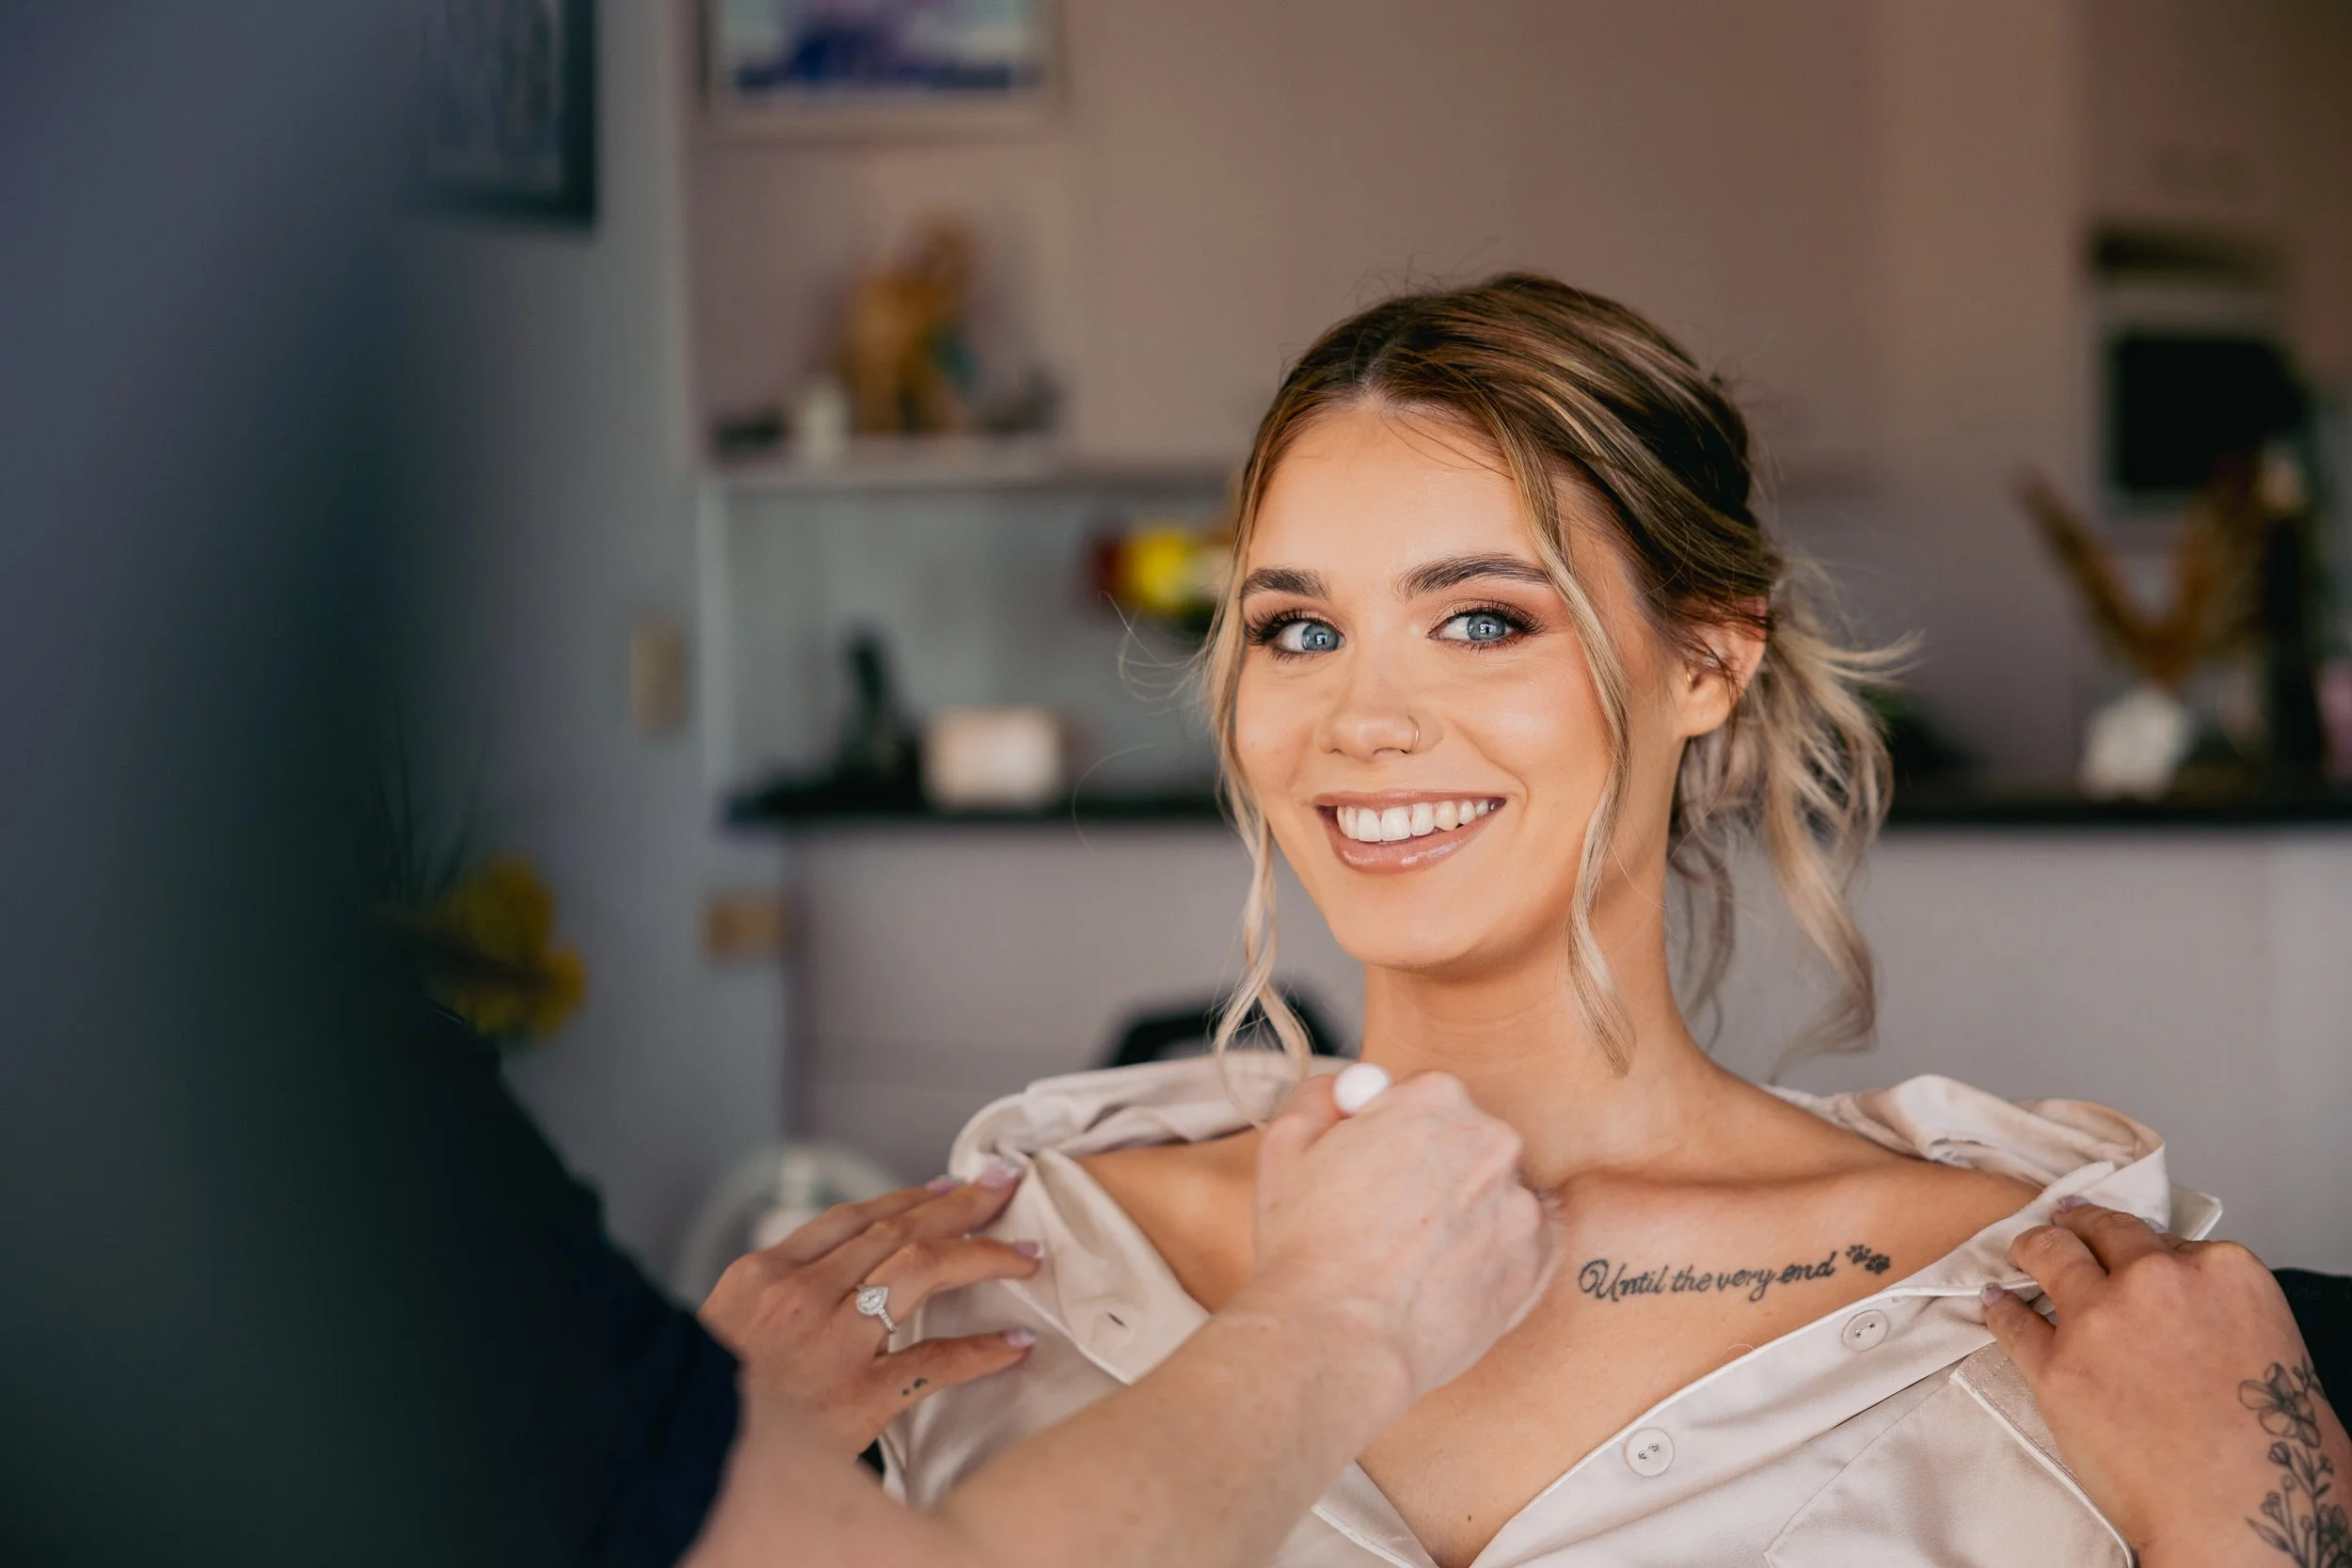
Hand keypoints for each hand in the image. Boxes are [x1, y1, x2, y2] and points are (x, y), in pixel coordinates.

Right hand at [698, 1169, 1043, 1453]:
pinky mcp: (858, 1398)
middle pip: (899, 1231)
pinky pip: (935, 1362)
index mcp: (765, 1273)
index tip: (947, 1187)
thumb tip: (829, 1276)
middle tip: (1003, 1188)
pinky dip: (982, 1352)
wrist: (685, 1456)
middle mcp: (803, 1295)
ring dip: (981, 1254)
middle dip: (960, 1205)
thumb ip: (771, 1295)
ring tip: (1023, 1254)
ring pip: (923, 1270)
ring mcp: (834, 1342)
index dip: (908, 1198)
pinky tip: (1015, 1346)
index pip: (853, 1218)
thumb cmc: (705, 1399)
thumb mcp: (718, 1327)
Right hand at [1243, 1070, 1556, 1404]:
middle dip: (1433, 1172)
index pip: (1424, 1098)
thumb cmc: (1307, 1247)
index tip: (1370, 1171)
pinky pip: (1523, 1245)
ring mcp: (1520, 1204)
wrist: (1339, 1337)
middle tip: (1386, 1218)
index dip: (1390, 1136)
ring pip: (1492, 1197)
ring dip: (1464, 1216)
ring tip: (1411, 1260)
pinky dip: (1491, 1257)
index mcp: (1435, 1099)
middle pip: (1466, 1142)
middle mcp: (1490, 1142)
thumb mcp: (1286, 1146)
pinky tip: (1447, 1279)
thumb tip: (1344, 1091)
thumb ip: (1321, 1098)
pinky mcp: (1536, 1264)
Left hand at [1983, 1200, 2350, 1565]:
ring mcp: (2099, 1320)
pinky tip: (1995, 1303)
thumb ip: (2221, 1310)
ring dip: (2032, 1248)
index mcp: (2223, 1273)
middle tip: (2066, 1225)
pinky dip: (2000, 1309)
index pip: (2165, 1240)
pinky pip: (2012, 1321)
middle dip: (2082, 1227)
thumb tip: (2194, 1311)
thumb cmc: (2274, 1451)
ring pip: (2048, 1255)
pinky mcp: (2056, 1366)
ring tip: (2024, 1250)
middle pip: (2103, 1232)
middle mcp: (2156, 1282)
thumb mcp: (2271, 1346)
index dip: (2144, 1251)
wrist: (2242, 1516)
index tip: (2128, 1252)